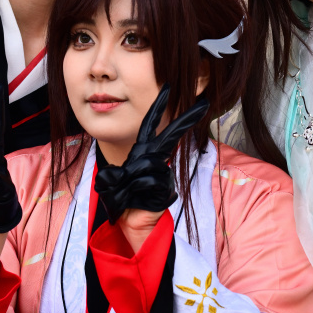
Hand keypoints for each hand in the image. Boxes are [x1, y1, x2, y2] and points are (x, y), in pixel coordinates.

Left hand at [92, 84, 210, 245]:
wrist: (130, 224)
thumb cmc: (123, 201)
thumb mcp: (111, 182)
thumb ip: (115, 173)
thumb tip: (126, 171)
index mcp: (143, 154)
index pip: (151, 126)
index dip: (158, 107)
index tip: (168, 89)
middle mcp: (155, 161)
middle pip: (170, 137)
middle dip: (185, 120)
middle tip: (202, 104)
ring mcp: (163, 175)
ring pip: (146, 165)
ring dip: (128, 182)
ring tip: (125, 195)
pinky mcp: (166, 190)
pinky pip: (148, 182)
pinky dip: (135, 191)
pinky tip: (136, 201)